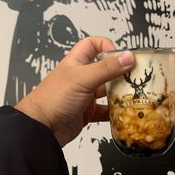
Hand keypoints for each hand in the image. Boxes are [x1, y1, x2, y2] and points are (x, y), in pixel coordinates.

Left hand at [15, 36, 134, 146]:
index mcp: (77, 62)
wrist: (41, 129)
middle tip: (134, 76)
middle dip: (119, 72)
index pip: (93, 45)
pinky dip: (113, 112)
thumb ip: (106, 68)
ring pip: (107, 90)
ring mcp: (84, 95)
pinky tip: (121, 114)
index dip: (107, 46)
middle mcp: (81, 77)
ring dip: (119, 93)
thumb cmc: (52, 99)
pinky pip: (104, 110)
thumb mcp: (82, 79)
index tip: (120, 56)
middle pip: (105, 68)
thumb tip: (127, 56)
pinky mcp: (87, 112)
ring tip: (132, 95)